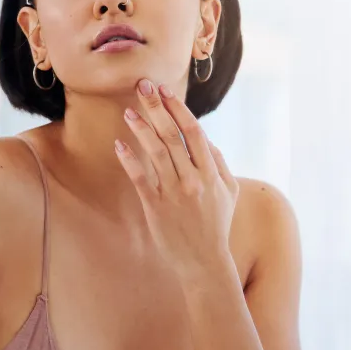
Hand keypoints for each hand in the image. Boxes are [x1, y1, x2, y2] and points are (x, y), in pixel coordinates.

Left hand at [115, 78, 239, 280]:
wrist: (204, 262)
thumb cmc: (217, 226)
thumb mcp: (230, 193)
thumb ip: (219, 164)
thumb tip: (206, 140)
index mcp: (211, 173)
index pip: (194, 132)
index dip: (179, 109)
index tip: (167, 90)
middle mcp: (193, 179)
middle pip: (172, 136)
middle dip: (157, 108)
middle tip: (143, 86)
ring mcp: (173, 193)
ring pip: (155, 153)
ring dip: (141, 129)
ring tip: (129, 111)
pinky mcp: (156, 207)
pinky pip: (140, 178)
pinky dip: (130, 159)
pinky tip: (120, 144)